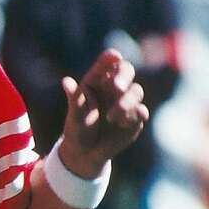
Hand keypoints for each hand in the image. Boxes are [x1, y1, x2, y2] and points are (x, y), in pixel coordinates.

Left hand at [59, 48, 148, 176]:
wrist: (85, 153)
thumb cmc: (77, 128)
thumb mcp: (74, 116)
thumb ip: (75, 99)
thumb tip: (66, 81)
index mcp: (97, 81)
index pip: (107, 64)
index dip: (110, 58)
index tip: (114, 56)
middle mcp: (114, 88)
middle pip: (127, 71)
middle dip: (124, 76)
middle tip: (116, 87)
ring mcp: (126, 101)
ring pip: (136, 91)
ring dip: (126, 101)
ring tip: (111, 116)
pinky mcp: (135, 118)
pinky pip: (141, 111)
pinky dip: (134, 115)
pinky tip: (121, 122)